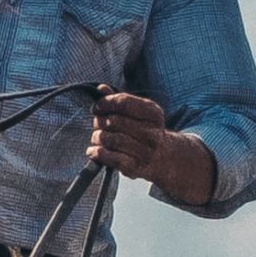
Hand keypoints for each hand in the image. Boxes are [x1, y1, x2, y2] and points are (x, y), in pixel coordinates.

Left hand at [89, 85, 215, 205]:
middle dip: (99, 121)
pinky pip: (109, 157)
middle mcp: (152, 133)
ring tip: (96, 138)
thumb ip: (119, 100)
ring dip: (96, 137)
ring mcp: (145, 152)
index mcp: (154, 113)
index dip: (105, 103)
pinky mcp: (135, 167)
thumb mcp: (137, 112)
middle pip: (114, 121)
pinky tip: (93, 151)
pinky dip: (96, 153)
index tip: (98, 107)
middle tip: (97, 124)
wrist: (161, 157)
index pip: (123, 102)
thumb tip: (101, 89)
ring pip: (109, 139)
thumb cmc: (144, 130)